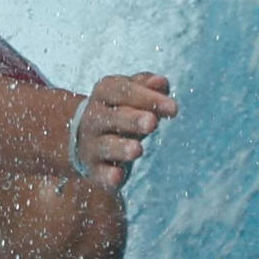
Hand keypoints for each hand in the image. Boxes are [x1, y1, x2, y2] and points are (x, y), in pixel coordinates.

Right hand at [70, 73, 179, 189]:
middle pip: (112, 116)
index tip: (173, 108)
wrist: (85, 137)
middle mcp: (94, 117)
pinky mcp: (93, 168)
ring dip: (121, 147)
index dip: (147, 98)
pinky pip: (99, 172)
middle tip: (153, 123)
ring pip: (105, 145)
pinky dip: (107, 175)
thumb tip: (161, 82)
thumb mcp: (130, 93)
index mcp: (104, 93)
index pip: (123, 90)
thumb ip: (146, 86)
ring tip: (137, 150)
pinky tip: (118, 177)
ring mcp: (92, 144)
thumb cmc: (120, 110)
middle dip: (132, 120)